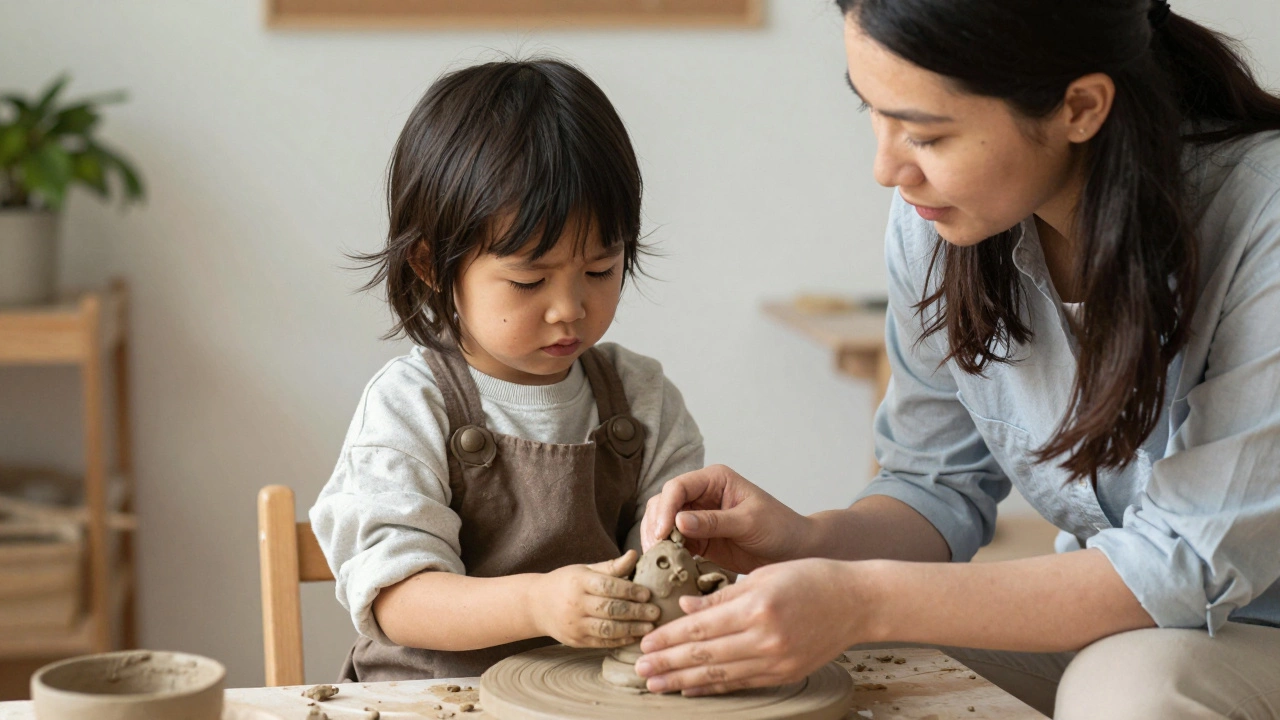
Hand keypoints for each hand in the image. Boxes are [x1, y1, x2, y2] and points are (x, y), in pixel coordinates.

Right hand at [531, 550, 660, 647]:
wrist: (536, 605)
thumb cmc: (567, 583)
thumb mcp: (585, 570)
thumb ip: (611, 567)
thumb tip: (635, 555)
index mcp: (579, 582)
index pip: (608, 586)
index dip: (630, 590)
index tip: (648, 594)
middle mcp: (576, 604)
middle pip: (610, 609)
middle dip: (636, 612)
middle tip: (656, 612)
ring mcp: (575, 625)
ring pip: (608, 629)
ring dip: (632, 629)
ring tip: (650, 627)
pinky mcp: (577, 641)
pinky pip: (602, 642)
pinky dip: (620, 640)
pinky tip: (635, 637)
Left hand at [633, 558, 872, 694]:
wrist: (857, 601)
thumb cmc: (811, 578)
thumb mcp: (763, 575)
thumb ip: (721, 596)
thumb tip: (684, 608)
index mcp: (756, 606)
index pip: (700, 626)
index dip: (669, 638)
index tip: (645, 643)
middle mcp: (764, 637)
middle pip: (704, 653)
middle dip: (668, 663)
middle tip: (640, 669)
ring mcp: (776, 660)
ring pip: (719, 673)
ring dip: (683, 680)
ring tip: (657, 684)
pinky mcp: (784, 674)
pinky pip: (741, 683)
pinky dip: (713, 686)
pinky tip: (691, 687)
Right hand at [640, 464, 811, 572]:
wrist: (793, 551)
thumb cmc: (779, 528)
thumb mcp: (748, 522)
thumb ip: (714, 522)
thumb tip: (678, 522)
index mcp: (714, 480)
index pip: (678, 487)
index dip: (666, 508)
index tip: (663, 533)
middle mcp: (701, 495)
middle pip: (663, 503)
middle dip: (656, 524)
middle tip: (656, 550)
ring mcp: (696, 518)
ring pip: (662, 523)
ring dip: (657, 540)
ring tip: (659, 560)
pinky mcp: (697, 540)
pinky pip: (673, 544)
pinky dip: (666, 553)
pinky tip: (665, 566)